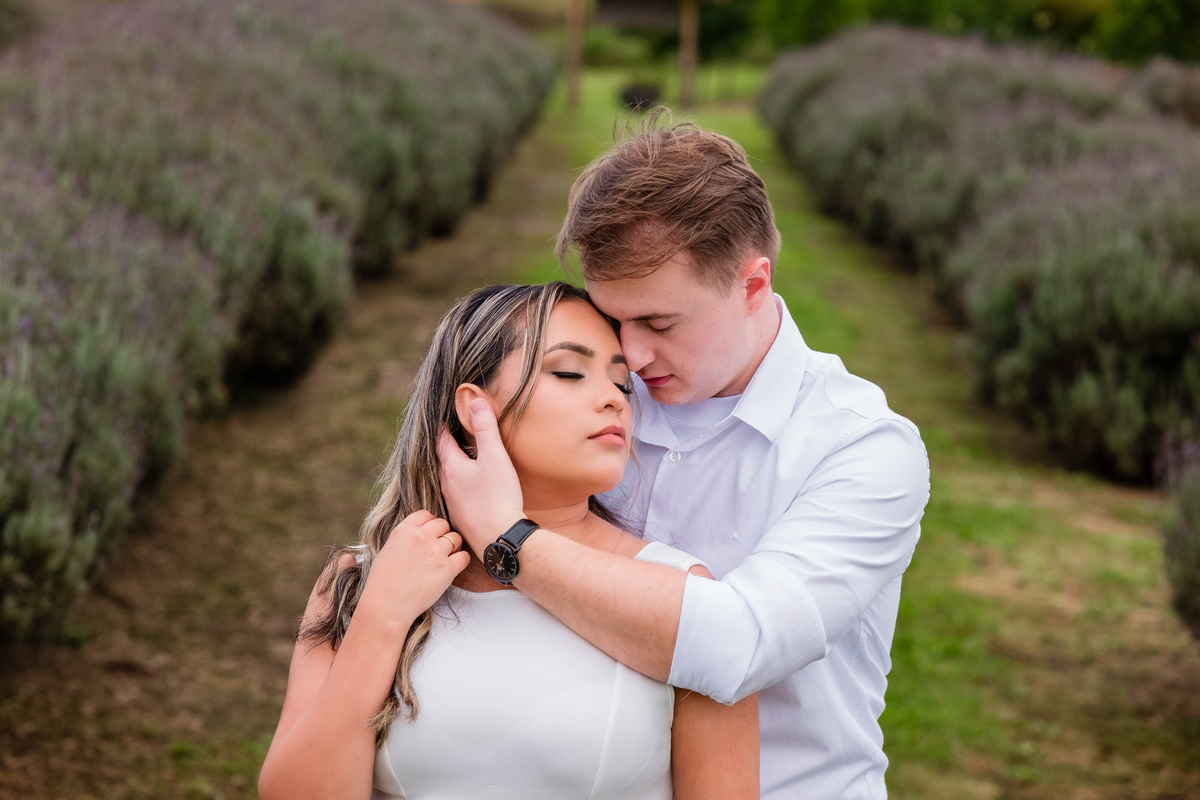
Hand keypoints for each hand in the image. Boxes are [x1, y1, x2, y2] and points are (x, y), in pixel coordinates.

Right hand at [357, 511, 469, 628]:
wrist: (386, 606)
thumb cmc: (383, 583)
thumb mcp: (388, 550)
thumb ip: (405, 537)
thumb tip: (419, 533)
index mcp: (403, 530)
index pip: (425, 514)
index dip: (429, 525)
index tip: (429, 535)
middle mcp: (420, 537)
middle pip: (443, 524)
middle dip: (442, 535)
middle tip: (437, 550)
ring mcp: (435, 552)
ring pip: (456, 538)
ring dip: (452, 548)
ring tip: (444, 560)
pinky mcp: (447, 568)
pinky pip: (464, 556)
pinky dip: (460, 562)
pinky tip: (451, 569)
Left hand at [437, 398, 525, 555]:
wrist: (499, 538)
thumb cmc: (498, 497)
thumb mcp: (494, 457)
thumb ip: (485, 429)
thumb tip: (475, 401)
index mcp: (451, 467)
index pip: (441, 439)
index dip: (443, 424)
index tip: (443, 414)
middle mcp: (446, 484)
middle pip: (442, 458)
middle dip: (446, 445)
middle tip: (450, 432)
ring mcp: (452, 502)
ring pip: (448, 478)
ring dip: (453, 466)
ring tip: (460, 457)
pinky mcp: (461, 517)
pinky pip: (456, 494)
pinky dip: (460, 485)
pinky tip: (470, 488)